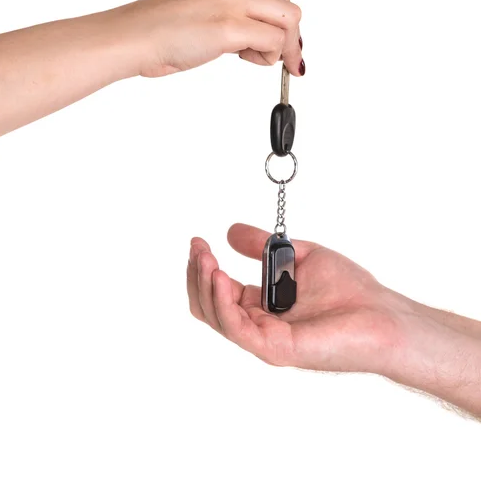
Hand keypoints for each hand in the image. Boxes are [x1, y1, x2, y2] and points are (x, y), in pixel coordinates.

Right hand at [118, 0, 303, 77]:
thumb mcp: (207, 5)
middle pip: (287, 9)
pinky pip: (274, 42)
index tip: (279, 44)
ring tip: (248, 56)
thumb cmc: (161, 28)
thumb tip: (264, 33)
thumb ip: (235, 10)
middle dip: (286, 39)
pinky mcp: (230, 25)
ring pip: (288, 24)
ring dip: (277, 49)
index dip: (280, 24)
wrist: (134, 38)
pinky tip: (245, 58)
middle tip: (274, 59)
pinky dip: (268, 57)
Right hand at [187, 223, 480, 417]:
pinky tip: (222, 278)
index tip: (199, 240)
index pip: (219, 291)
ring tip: (208, 260)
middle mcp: (259, 325)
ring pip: (216, 316)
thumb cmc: (350, 291)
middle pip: (209, 305)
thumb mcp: (298, 256)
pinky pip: (237, 328)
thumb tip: (230, 231)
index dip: (204, 266)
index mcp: (263, 308)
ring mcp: (265, 340)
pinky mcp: (275, 348)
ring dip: (204, 285)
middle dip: (197, 275)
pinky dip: (223, 302)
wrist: (382, 314)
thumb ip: (261, 246)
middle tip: (199, 247)